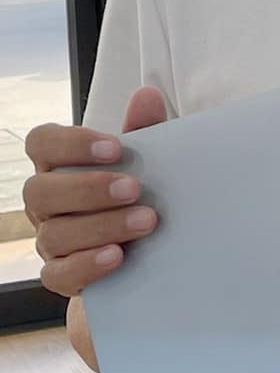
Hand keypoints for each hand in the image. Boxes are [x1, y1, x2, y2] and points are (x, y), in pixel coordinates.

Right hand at [24, 86, 168, 368]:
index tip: (115, 147)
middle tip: (135, 189)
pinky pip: (59, 274)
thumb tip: (147, 95)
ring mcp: (50, 242)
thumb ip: (145, 132)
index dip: (71, 143)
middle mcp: (47, 204)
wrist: (147, 260)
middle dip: (88, 188)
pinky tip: (117, 257)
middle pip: (39, 190)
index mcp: (61, 166)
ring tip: (146, 221)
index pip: (41, 142)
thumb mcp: (148, 165)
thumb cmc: (140, 198)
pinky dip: (87, 264)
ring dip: (101, 225)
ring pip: (53, 233)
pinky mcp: (63, 277)